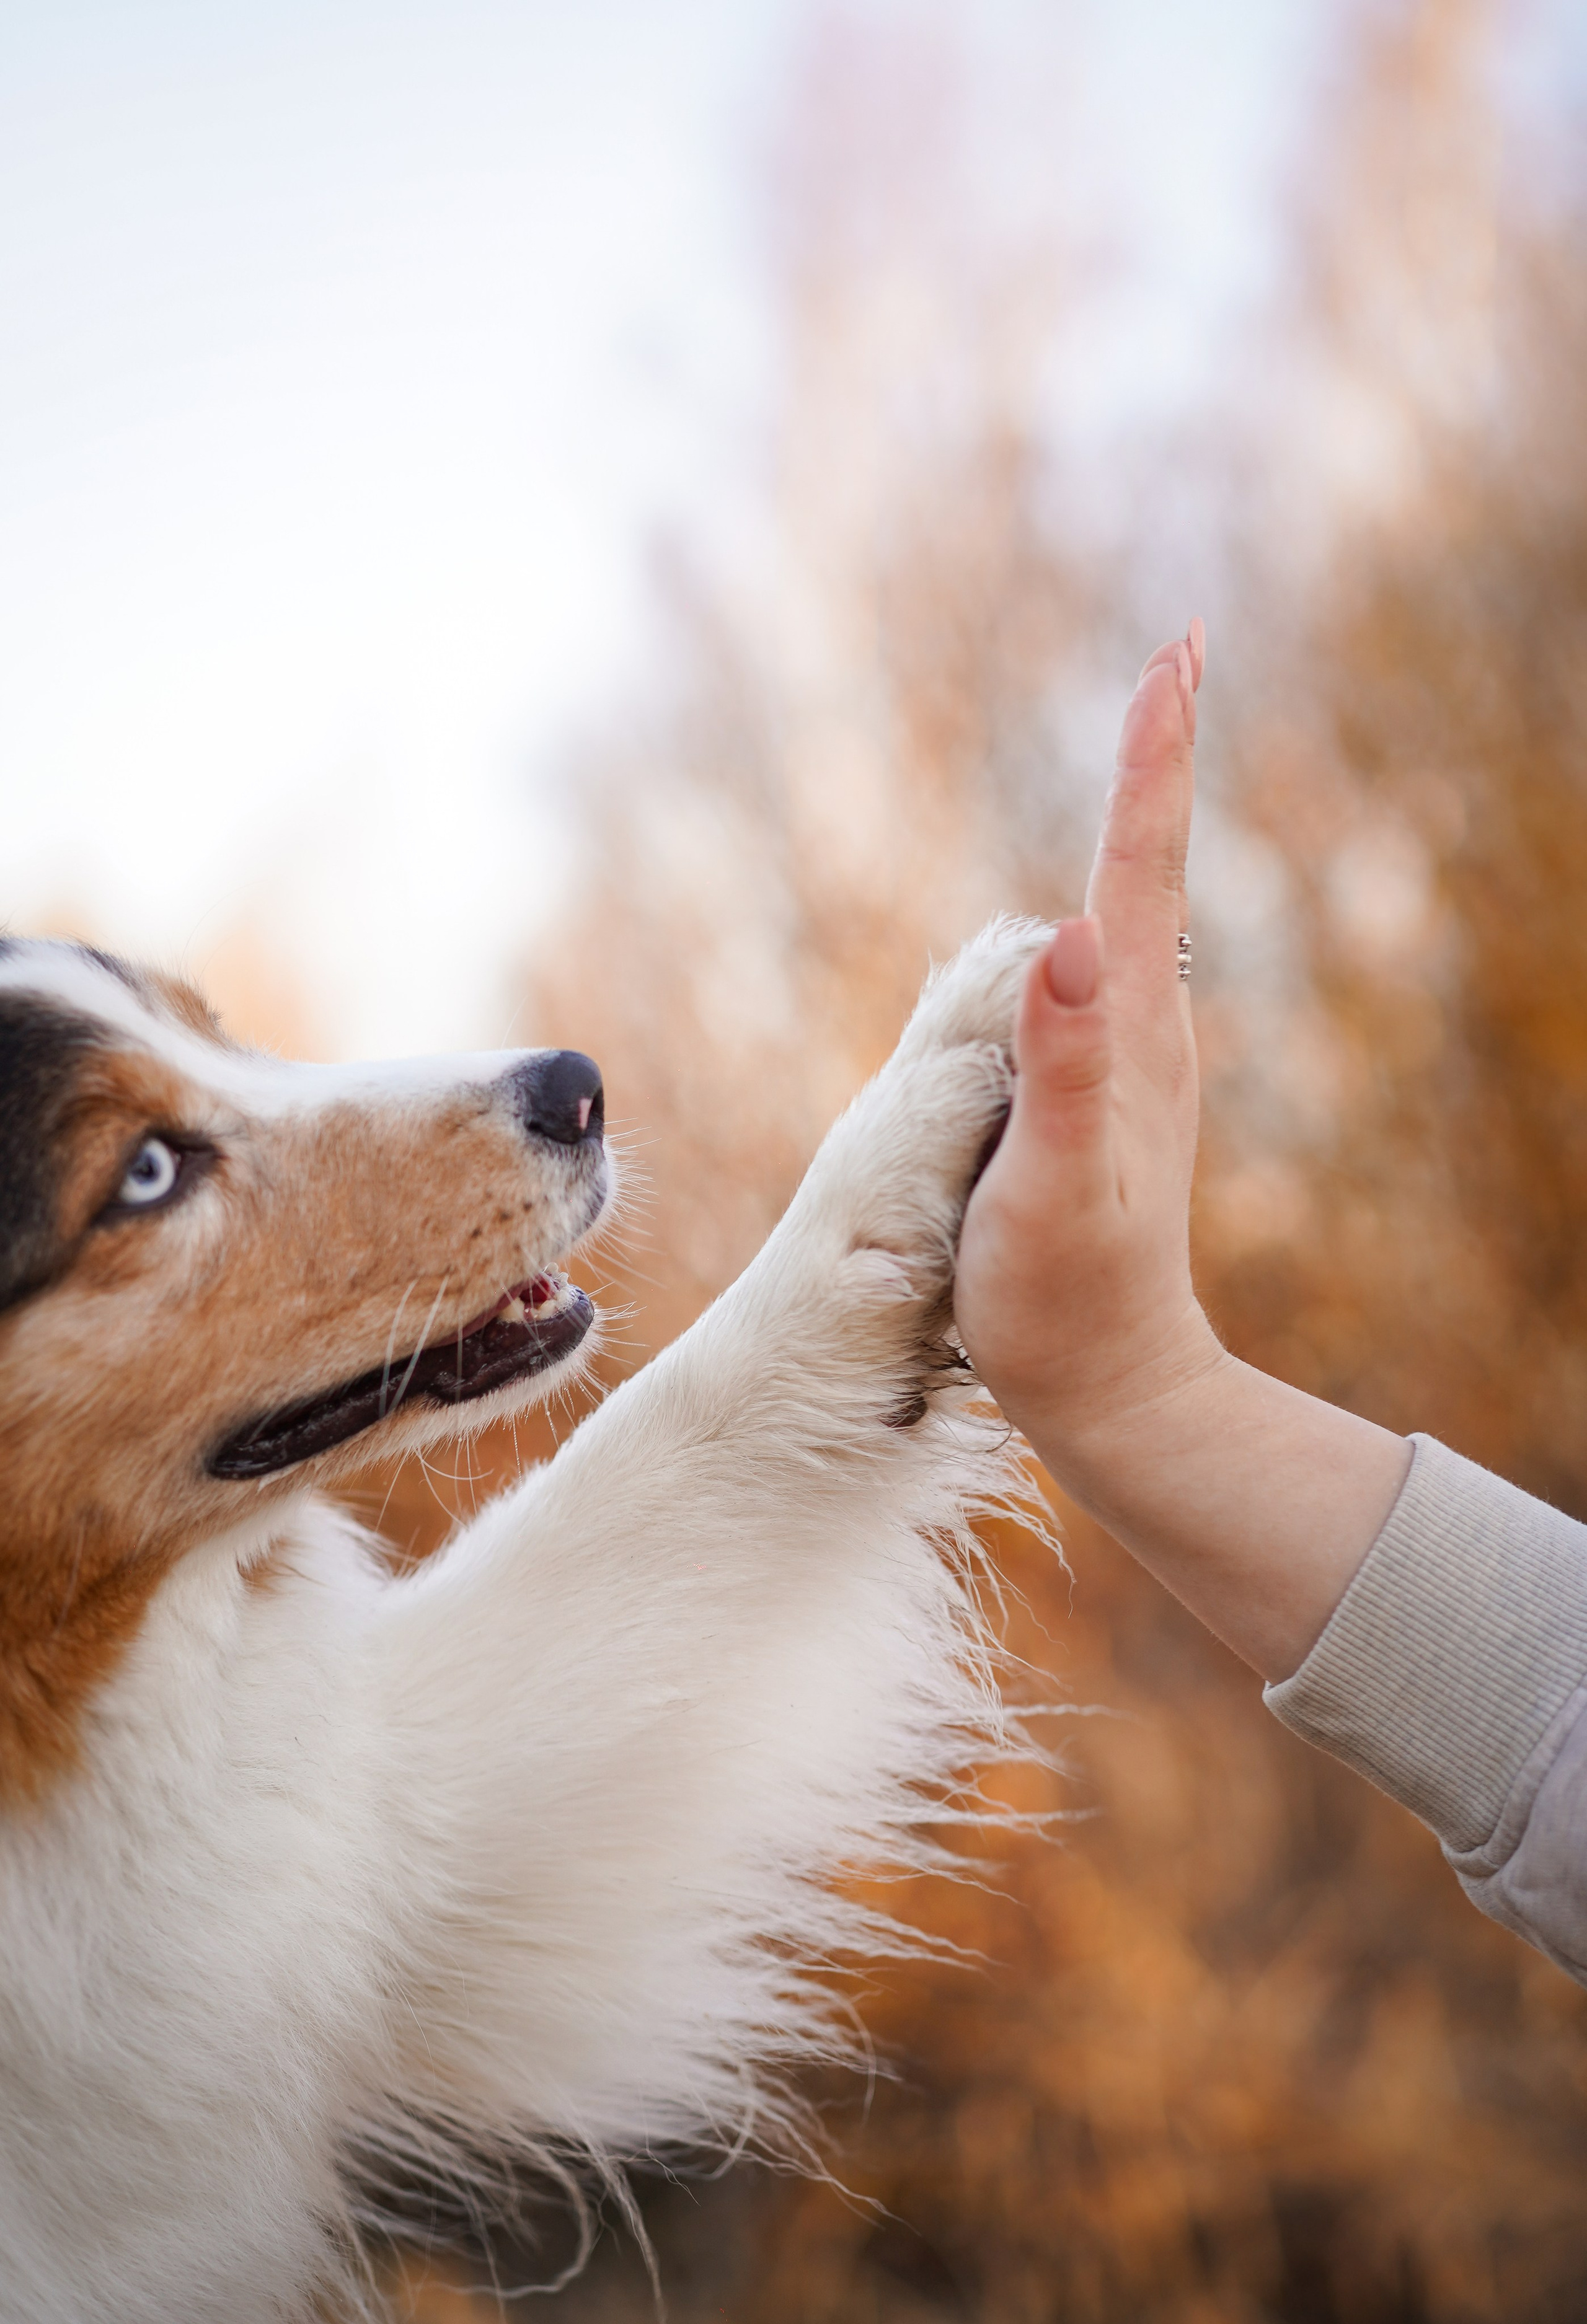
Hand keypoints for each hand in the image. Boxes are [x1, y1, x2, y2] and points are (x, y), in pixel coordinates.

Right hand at [956, 622, 1409, 1678]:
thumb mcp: (1053, 1188)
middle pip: (1148, 868)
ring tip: (1152, 728)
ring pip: (1132, 912)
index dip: (1152, 759)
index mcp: (1127, 1031)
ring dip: (1139, 817)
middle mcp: (1141, 1029)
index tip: (1179, 655)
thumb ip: (1062, 1066)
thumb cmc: (1064, 1298)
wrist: (1111, 1385)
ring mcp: (1128, 1062)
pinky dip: (1109, 893)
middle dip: (1157, 758)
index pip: (1137, 868)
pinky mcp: (1105, 1094)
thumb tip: (1071, 933)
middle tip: (1179, 653)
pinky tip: (1097, 895)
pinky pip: (1106, 969)